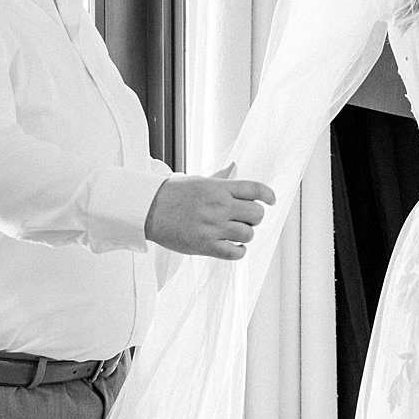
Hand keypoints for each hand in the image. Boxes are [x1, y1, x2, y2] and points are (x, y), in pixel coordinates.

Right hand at [144, 163, 277, 259]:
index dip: (268, 195)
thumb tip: (235, 166)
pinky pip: (235, 252)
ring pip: (248, 234)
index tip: (271, 200)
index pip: (255, 189)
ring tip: (236, 232)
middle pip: (257, 214)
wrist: (147, 209)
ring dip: (246, 234)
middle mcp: (218, 206)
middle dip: (255, 217)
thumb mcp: (199, 181)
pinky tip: (234, 246)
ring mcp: (212, 227)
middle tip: (246, 218)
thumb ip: (221, 178)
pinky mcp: (205, 245)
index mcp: (219, 188)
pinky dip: (239, 251)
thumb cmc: (174, 194)